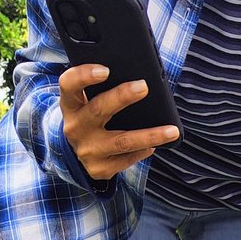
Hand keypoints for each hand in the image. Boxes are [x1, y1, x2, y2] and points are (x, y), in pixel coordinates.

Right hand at [58, 64, 179, 180]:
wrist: (79, 153)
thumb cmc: (90, 118)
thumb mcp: (87, 102)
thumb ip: (101, 89)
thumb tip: (137, 79)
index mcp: (70, 105)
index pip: (69, 85)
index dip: (84, 76)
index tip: (106, 70)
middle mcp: (75, 128)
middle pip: (98, 110)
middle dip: (122, 97)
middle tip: (143, 87)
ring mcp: (87, 151)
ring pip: (122, 141)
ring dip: (149, 135)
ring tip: (171, 131)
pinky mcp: (99, 169)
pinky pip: (127, 159)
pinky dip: (143, 151)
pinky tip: (154, 146)